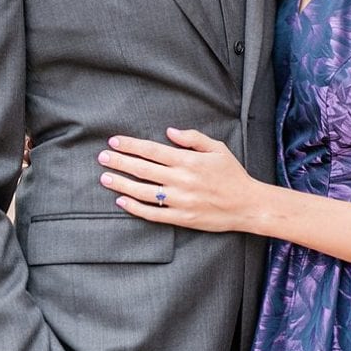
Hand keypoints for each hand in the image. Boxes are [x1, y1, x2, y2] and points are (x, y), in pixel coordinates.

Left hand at [101, 128, 259, 232]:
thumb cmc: (232, 174)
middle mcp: (181, 180)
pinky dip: (134, 208)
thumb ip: (192, 138)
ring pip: (142, 192)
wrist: (247, 205)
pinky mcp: (181, 218)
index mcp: (188, 161)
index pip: (152, 150)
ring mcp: (179, 200)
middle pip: (142, 169)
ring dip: (121, 184)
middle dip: (119, 161)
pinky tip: (121, 201)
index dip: (130, 145)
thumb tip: (169, 131)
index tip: (114, 141)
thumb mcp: (217, 148)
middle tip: (102, 157)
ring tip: (105, 178)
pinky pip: (152, 213)